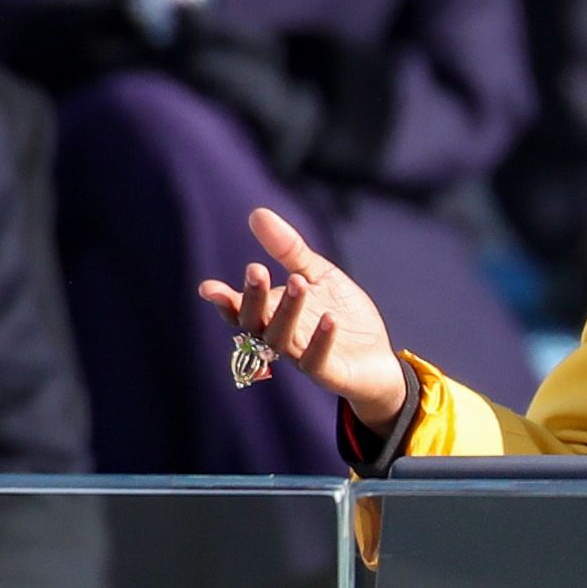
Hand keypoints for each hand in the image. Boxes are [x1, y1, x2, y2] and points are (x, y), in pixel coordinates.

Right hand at [197, 205, 412, 429]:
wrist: (378, 357)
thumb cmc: (341, 313)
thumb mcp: (317, 274)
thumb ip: (288, 250)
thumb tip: (257, 214)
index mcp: (272, 315)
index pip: (241, 311)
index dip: (224, 301)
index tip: (209, 287)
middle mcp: (281, 338)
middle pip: (256, 324)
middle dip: (254, 298)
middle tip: (256, 270)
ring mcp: (303, 357)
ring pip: (283, 340)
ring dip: (287, 311)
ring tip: (297, 282)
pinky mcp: (329, 373)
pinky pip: (317, 360)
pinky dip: (320, 340)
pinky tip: (328, 318)